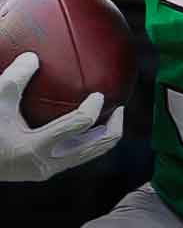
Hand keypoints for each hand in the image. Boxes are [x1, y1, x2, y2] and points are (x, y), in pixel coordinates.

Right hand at [0, 52, 124, 181]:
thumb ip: (15, 79)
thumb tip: (33, 56)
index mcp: (35, 146)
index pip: (77, 126)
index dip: (93, 108)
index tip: (99, 94)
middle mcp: (46, 163)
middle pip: (95, 146)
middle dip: (114, 128)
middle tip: (121, 109)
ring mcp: (48, 170)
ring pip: (89, 155)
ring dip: (105, 137)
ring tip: (112, 117)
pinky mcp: (46, 171)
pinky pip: (78, 157)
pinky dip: (90, 143)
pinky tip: (90, 128)